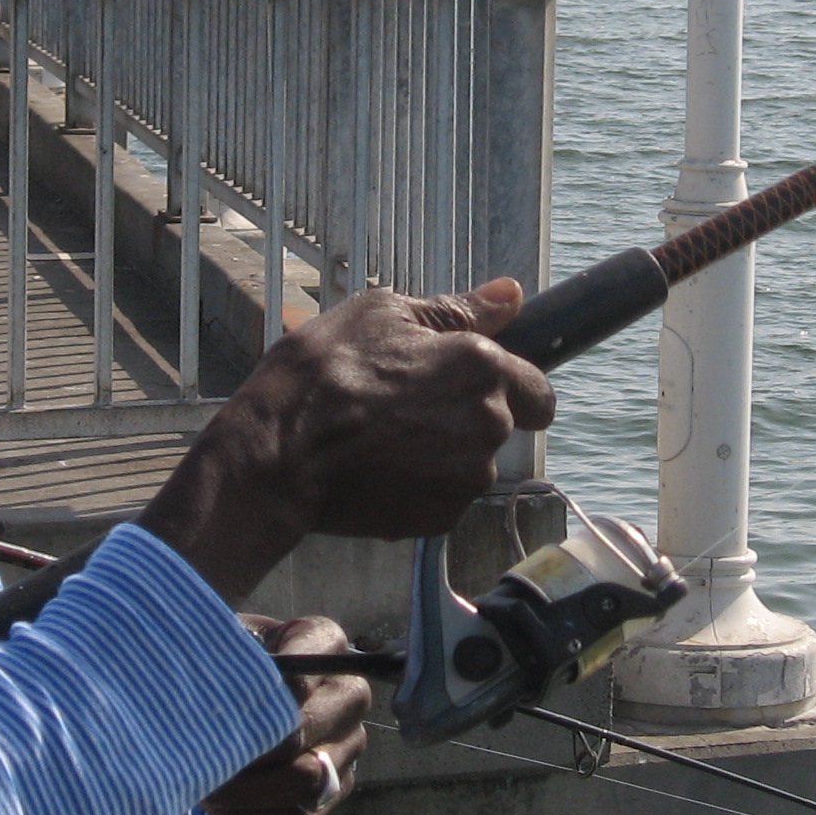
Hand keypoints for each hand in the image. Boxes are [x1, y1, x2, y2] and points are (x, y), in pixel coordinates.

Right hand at [139, 277, 555, 600]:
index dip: (510, 387)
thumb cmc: (322, 374)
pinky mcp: (443, 519)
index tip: (471, 387)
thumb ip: (455, 310)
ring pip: (472, 465)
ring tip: (384, 440)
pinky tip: (378, 470)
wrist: (277, 456)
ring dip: (444, 454)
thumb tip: (510, 295)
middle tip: (409, 409)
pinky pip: (445, 498)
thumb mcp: (379, 315)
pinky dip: (421, 487)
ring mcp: (468, 477)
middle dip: (468, 419)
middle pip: (501, 426)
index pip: (538, 389)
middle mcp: (489, 423)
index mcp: (481, 365)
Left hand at [204, 616, 369, 814]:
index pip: (295, 680)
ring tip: (205, 785)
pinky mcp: (336, 788)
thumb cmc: (227, 661)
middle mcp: (349, 692)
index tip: (210, 720)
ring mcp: (349, 744)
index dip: (251, 708)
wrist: (236, 690)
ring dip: (247, 792)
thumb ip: (225, 660)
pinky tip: (222, 806)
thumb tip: (212, 699)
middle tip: (200, 760)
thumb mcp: (223, 644)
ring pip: (305, 782)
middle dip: (246, 753)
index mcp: (324, 641)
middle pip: (303, 734)